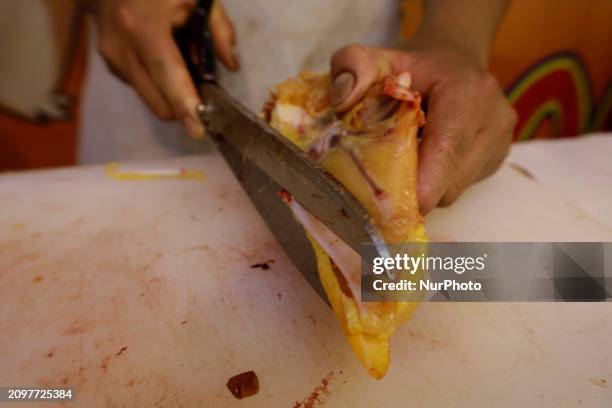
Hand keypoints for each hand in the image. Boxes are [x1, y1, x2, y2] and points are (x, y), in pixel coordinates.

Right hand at [84, 0, 237, 137]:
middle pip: (160, 103)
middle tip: (205, 94)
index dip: (184, 104)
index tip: (198, 130)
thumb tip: (231, 66)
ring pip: (152, 102)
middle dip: (184, 107)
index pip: (167, 73)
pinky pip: (144, 90)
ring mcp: (114, 61)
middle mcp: (123, 49)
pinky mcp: (112, 68)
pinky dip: (159, 84)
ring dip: (172, 96)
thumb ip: (219, 29)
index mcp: (144, 27)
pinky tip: (163, 58)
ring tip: (181, 64)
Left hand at [329, 41, 516, 213]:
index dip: (427, 180)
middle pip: (450, 180)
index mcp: (469, 92)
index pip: (448, 146)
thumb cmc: (413, 63)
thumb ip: (354, 67)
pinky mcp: (495, 161)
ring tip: (402, 162)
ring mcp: (499, 144)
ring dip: (423, 186)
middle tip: (379, 182)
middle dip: (413, 188)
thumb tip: (342, 101)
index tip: (404, 204)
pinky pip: (460, 188)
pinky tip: (421, 161)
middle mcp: (493, 120)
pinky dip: (435, 183)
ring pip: (455, 190)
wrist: (454, 60)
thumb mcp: (377, 55)